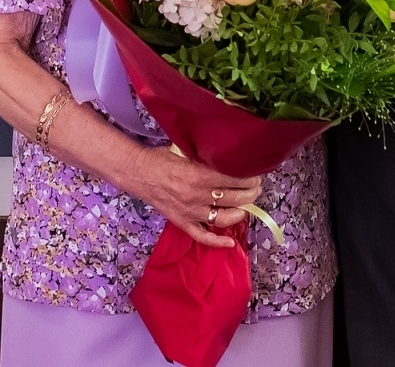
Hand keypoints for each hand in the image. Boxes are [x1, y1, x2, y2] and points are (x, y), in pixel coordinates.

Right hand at [121, 146, 262, 248]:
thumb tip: (229, 155)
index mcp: (198, 175)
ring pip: (223, 218)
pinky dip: (217, 242)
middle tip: (256, 188)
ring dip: (240, 213)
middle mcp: (197, 196)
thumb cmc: (161, 158)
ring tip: (248, 206)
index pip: (233, 180)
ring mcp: (190, 212)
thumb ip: (206, 156)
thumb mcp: (185, 150)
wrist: (137, 173)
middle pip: (233, 199)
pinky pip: (202, 236)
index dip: (249, 179)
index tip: (257, 175)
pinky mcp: (181, 222)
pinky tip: (230, 243)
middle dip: (250, 194)